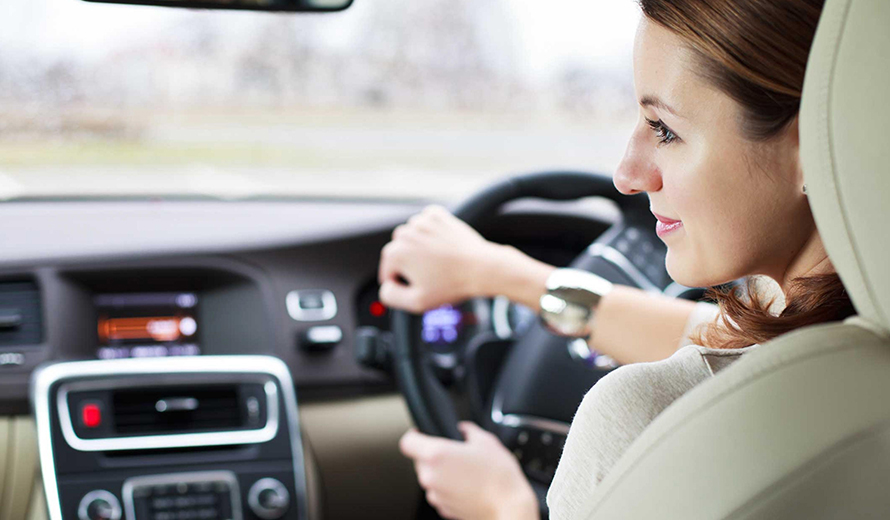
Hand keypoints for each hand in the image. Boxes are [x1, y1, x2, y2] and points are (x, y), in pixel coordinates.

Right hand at [378, 205, 500, 312]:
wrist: (482, 268)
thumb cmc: (452, 284)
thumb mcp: (416, 302)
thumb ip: (391, 297)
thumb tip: (385, 287)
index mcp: (396, 253)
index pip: (387, 271)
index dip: (401, 283)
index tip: (417, 286)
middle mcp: (406, 234)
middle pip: (398, 252)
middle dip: (409, 264)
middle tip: (429, 276)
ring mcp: (422, 222)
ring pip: (411, 236)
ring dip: (418, 247)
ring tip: (437, 261)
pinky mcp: (437, 215)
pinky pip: (424, 222)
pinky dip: (429, 232)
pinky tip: (440, 245)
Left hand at [399, 422, 538, 519]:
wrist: (510, 507)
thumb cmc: (500, 477)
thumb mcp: (487, 442)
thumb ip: (469, 430)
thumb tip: (464, 429)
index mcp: (436, 455)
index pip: (407, 442)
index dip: (414, 435)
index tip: (422, 433)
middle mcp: (430, 476)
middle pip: (419, 460)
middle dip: (433, 455)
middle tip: (455, 453)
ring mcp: (435, 494)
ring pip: (429, 477)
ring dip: (441, 472)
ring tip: (465, 471)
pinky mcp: (442, 508)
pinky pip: (439, 492)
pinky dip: (448, 488)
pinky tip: (467, 485)